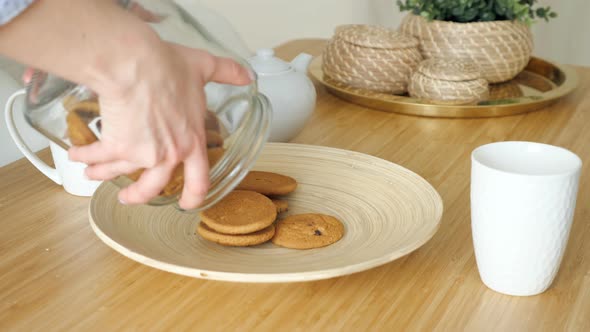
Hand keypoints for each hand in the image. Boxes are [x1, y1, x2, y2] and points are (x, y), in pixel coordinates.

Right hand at [68, 40, 250, 208]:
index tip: (187, 204)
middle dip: (137, 196)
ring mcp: (141, 154)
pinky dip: (84, 157)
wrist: (136, 66)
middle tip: (128, 197)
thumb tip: (247, 75)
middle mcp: (168, 155)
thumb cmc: (169, 67)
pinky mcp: (116, 146)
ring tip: (92, 174)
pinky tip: (77, 156)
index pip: (199, 180)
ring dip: (103, 175)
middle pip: (153, 187)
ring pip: (119, 172)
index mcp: (192, 141)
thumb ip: (227, 73)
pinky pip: (97, 157)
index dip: (194, 196)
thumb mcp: (205, 69)